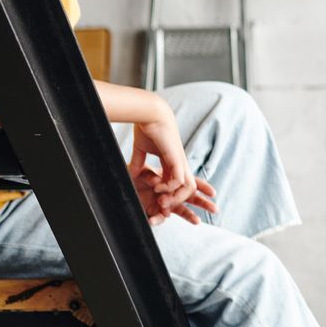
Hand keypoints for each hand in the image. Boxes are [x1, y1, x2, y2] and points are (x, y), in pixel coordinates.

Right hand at [127, 105, 216, 225]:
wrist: (150, 114)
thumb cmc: (147, 129)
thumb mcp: (141, 150)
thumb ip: (138, 163)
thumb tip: (131, 172)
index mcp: (173, 162)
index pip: (181, 183)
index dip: (178, 196)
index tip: (169, 206)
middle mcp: (180, 164)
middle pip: (192, 188)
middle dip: (194, 202)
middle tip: (183, 212)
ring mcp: (180, 162)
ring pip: (188, 186)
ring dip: (177, 198)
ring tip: (164, 204)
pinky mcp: (177, 159)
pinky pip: (179, 179)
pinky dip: (171, 188)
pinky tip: (160, 189)